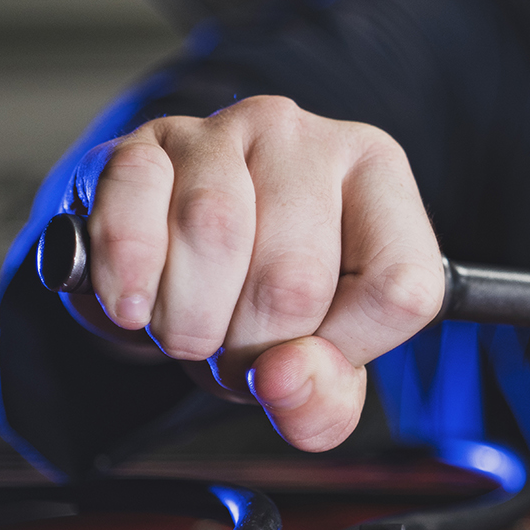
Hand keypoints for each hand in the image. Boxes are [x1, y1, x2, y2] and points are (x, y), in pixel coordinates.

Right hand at [63, 95, 444, 450]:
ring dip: (186, 320)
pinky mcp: (145, 141)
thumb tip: (283, 377)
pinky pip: (134, 214)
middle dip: (250, 346)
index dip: (347, 348)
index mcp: (380, 181)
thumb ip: (320, 400)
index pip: (401, 287)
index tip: (307, 353)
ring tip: (186, 325)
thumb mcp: (309, 364)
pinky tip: (132, 304)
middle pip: (296, 278)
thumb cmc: (251, 302)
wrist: (161, 259)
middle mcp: (312, 142)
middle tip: (231, 346)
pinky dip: (128, 280)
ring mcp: (226, 130)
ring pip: (214, 235)